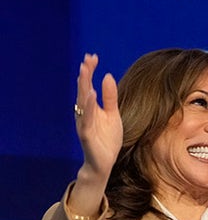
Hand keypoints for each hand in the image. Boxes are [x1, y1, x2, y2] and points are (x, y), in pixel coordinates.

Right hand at [66, 54, 121, 219]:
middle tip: (87, 59)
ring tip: (85, 72)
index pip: (88, 85)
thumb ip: (110, 97)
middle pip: (83, 90)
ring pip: (82, 103)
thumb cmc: (107, 139)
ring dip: (83, 87)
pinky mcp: (87, 135)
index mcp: (91, 108)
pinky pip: (86, 120)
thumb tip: (107, 76)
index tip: (92, 56)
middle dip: (85, 74)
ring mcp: (84, 124)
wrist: (104, 163)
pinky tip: (90, 96)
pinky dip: (88, 108)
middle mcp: (84, 113)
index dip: (90, 71)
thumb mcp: (113, 115)